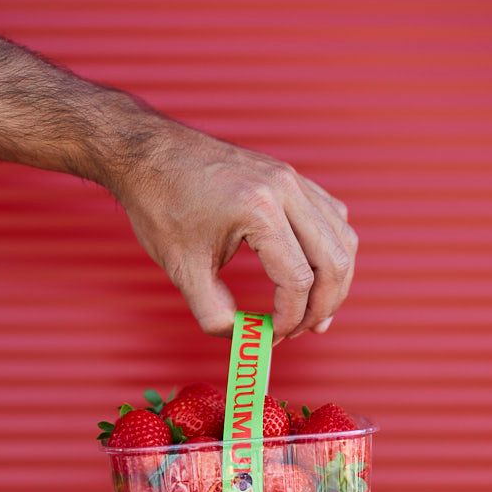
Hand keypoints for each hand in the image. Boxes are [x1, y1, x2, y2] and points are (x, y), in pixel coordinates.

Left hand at [115, 116, 357, 340]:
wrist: (149, 153)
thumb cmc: (161, 204)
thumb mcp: (182, 268)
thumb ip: (214, 313)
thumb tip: (245, 338)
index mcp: (258, 210)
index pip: (298, 280)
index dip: (291, 318)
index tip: (273, 335)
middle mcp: (285, 189)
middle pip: (334, 261)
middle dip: (324, 306)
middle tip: (306, 331)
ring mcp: (292, 179)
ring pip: (343, 238)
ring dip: (336, 281)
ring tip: (316, 311)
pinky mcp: (291, 177)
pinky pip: (332, 217)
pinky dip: (332, 250)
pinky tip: (315, 272)